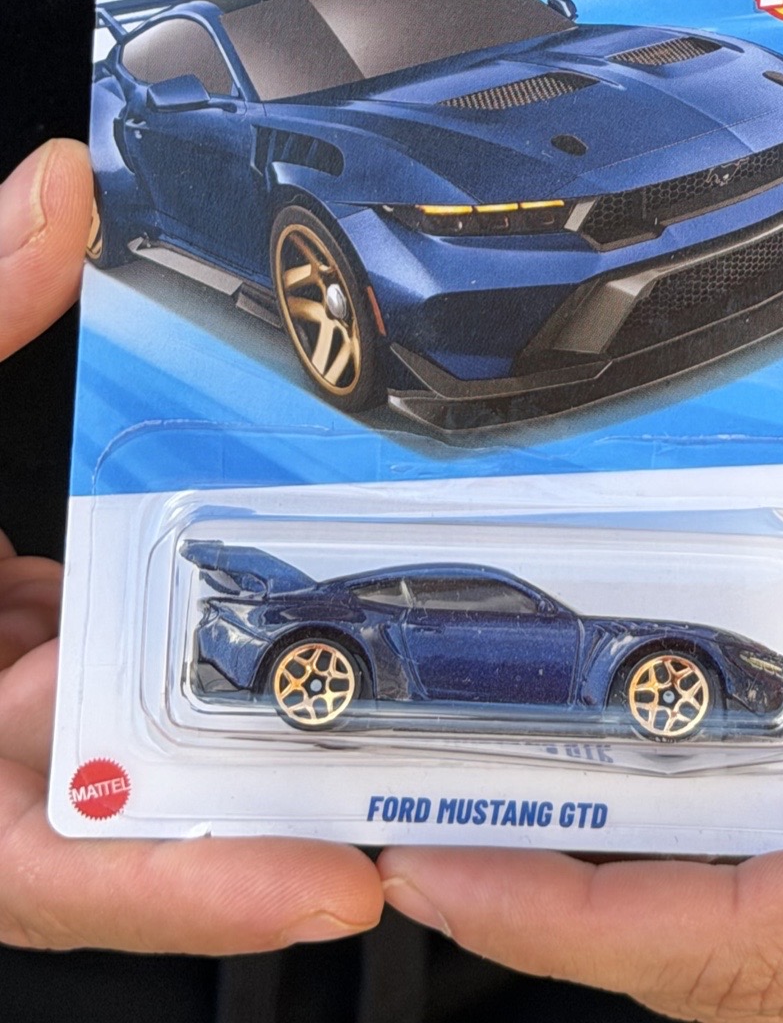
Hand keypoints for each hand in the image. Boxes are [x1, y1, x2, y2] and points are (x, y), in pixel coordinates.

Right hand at [0, 140, 383, 951]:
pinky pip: (90, 663)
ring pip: (122, 732)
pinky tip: (253, 586)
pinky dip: (163, 629)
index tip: (340, 886)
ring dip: (240, 702)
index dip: (197, 888)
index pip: (59, 870)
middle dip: (276, 794)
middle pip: (132, 812)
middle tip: (426, 768)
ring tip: (385, 674)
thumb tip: (56, 194)